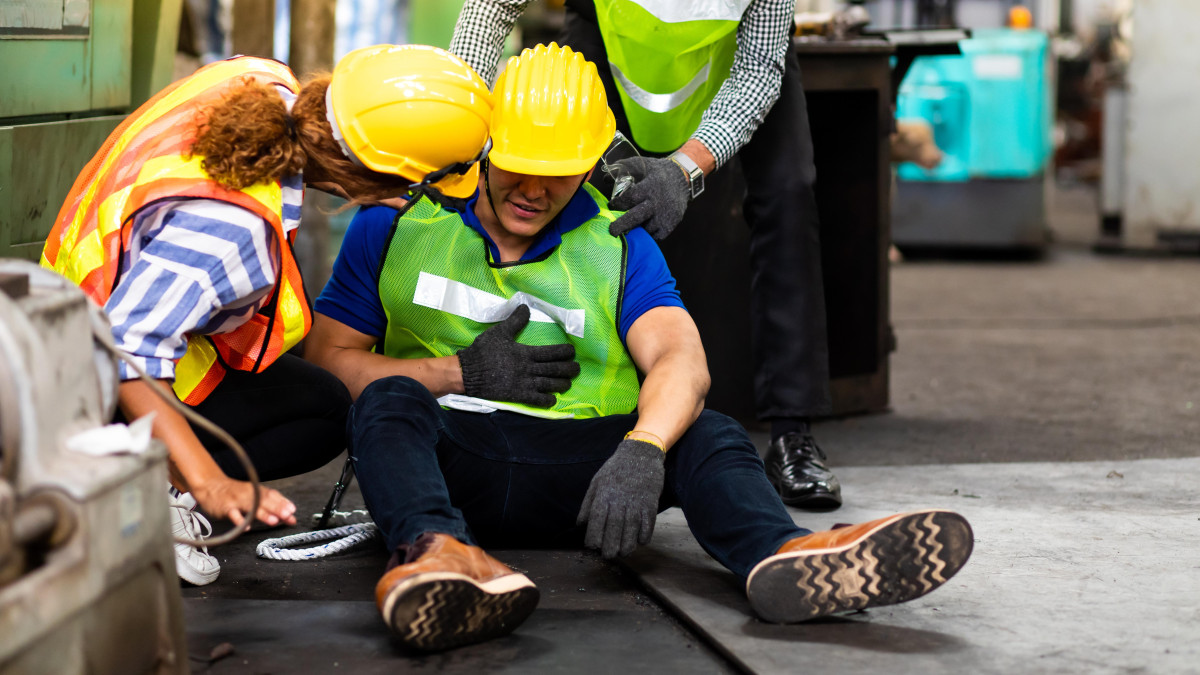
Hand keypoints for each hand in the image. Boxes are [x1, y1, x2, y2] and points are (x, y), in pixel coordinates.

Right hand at [191, 477, 297, 527]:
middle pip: (264, 500)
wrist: (210, 486)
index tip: (293, 511)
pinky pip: (232, 514)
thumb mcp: (254, 495)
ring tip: (273, 521)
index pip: (273, 496)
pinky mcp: (225, 507)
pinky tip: (246, 527)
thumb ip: (272, 505)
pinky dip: (239, 520)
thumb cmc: (235, 493)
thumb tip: (292, 515)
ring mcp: (236, 500)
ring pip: (251, 506)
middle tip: (287, 515)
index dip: (283, 503)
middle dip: (277, 508)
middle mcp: (249, 494)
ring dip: (263, 514)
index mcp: (257, 490)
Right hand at [457, 304, 580, 406]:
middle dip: (569, 369)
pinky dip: (547, 400)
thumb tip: (526, 307)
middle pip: (555, 370)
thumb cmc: (483, 351)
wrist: (467, 372)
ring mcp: (523, 383)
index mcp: (525, 353)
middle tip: (577, 368)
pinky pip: (536, 399)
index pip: (552, 352)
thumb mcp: (499, 332)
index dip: (565, 352)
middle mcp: (528, 369)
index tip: (572, 351)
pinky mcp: (517, 395)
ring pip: (549, 385)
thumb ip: (515, 321)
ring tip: (568, 383)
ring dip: (562, 384)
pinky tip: (553, 399)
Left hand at [576, 439, 665, 557]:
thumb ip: (588, 504)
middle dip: (610, 547)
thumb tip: (580, 525)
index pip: (597, 521)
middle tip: (608, 556)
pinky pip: (648, 526)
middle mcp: (620, 501)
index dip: (594, 537)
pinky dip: (644, 536)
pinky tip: (639, 541)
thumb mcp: (597, 482)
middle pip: (614, 530)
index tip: (593, 546)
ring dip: (627, 546)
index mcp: (604, 495)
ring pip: (632, 531)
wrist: (641, 454)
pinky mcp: (651, 504)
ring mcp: (637, 503)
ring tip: (623, 553)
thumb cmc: (616, 469)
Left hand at [608, 156, 690, 240]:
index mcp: (649, 187)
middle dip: (621, 225)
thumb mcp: (641, 164)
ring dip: (635, 230)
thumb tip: (605, 178)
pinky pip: (656, 236)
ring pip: (645, 229)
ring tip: (627, 228)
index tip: (610, 206)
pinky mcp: (671, 224)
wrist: (682, 178)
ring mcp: (665, 215)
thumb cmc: (656, 172)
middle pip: (636, 218)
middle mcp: (657, 202)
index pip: (629, 198)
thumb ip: (622, 168)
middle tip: (612, 231)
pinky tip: (642, 229)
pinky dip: (648, 235)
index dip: (617, 204)